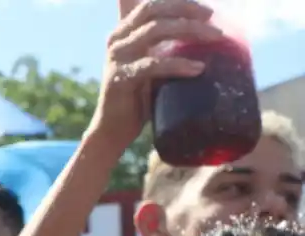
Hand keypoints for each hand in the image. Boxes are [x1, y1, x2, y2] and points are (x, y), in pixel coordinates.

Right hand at [90, 0, 220, 150]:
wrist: (114, 129)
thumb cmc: (139, 96)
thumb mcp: (151, 62)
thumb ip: (164, 44)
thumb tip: (204, 29)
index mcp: (123, 32)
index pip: (149, 5)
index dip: (177, 2)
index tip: (205, 10)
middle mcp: (117, 40)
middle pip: (153, 10)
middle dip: (186, 9)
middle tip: (212, 17)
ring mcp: (117, 58)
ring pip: (155, 30)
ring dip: (190, 30)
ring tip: (216, 37)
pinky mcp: (120, 79)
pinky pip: (153, 65)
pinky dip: (178, 65)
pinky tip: (198, 69)